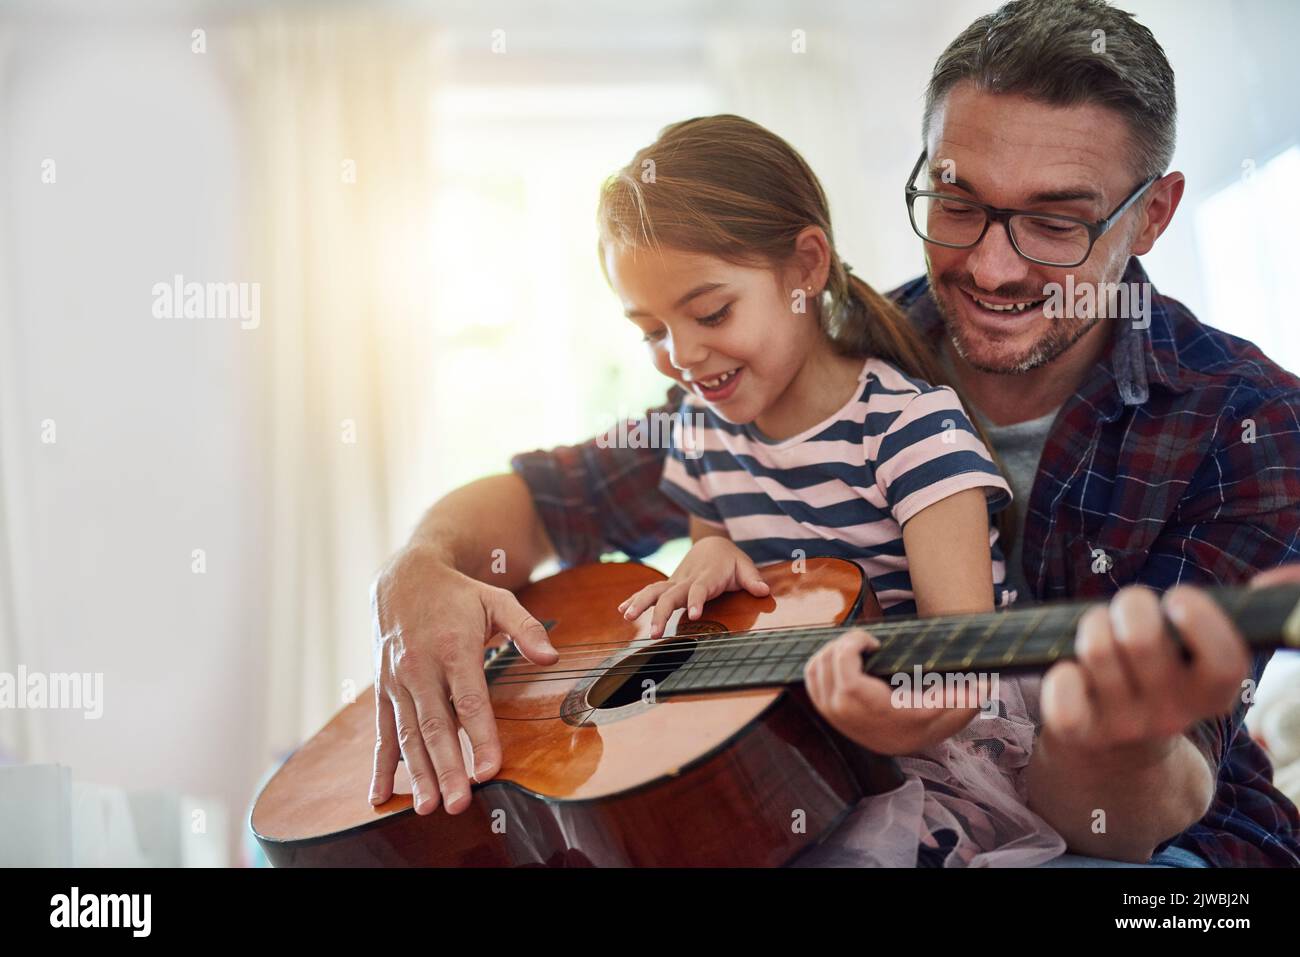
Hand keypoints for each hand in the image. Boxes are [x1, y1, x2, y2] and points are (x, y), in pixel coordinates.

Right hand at [368, 544, 556, 814]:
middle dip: (447, 768)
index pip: (470, 700)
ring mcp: (399, 682)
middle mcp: (421, 668)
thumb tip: (551, 658)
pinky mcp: (384, 690)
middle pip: (436, 726)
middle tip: (457, 804)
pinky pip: (382, 731)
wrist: (405, 578)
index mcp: (454, 648)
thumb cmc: (459, 595)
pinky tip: (381, 795)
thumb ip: (526, 629)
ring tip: (427, 807)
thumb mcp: (497, 600)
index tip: (489, 770)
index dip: (479, 737)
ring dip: (417, 774)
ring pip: (408, 735)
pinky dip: (381, 764)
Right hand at [617, 536, 769, 637]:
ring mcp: (675, 581)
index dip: (697, 600)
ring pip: (654, 590)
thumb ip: (753, 579)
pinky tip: (621, 610)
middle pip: (671, 594)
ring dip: (640, 603)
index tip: (694, 615)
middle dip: (660, 612)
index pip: (700, 589)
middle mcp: (687, 579)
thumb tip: (764, 591)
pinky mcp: (668, 585)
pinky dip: (634, 599)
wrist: (711, 545)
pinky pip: (649, 591)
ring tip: (626, 617)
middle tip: (655, 633)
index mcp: (707, 576)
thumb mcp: (745, 566)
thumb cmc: (730, 561)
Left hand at [804, 629, 980, 754]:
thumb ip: (965, 697)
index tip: (871, 641)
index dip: (850, 647)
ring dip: (831, 650)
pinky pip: (810, 678)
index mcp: (869, 708)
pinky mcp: (824, 709)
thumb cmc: (927, 721)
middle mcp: (844, 713)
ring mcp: (831, 712)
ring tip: (855, 648)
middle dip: (844, 643)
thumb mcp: (949, 710)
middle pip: (826, 663)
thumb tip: (985, 685)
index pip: (843, 670)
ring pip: (815, 669)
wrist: (903, 742)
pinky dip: (821, 661)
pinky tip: (842, 656)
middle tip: (866, 641)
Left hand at [1038, 578, 1271, 762]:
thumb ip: (1222, 618)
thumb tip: (1275, 580)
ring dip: (1092, 626)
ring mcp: (1126, 725)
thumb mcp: (1194, 652)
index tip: (1179, 598)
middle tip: (1128, 606)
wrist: (1118, 749)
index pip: (1225, 663)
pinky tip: (1069, 669)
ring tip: (1097, 630)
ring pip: (1097, 652)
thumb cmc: (1156, 672)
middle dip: (1130, 605)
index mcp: (1212, 690)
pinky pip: (1063, 698)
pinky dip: (1060, 674)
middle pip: (1143, 642)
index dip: (1203, 622)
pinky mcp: (1081, 733)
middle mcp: (1173, 712)